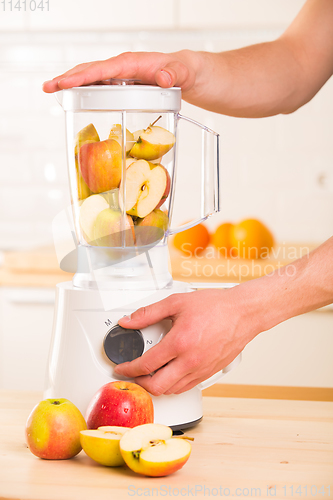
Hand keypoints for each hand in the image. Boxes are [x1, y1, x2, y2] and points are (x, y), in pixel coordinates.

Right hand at [42, 50, 199, 97]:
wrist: (191, 74)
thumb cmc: (187, 73)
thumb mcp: (185, 73)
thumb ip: (175, 74)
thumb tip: (163, 78)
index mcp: (134, 64)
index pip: (104, 69)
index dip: (84, 77)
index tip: (66, 83)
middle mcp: (124, 69)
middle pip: (91, 71)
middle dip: (68, 78)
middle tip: (48, 88)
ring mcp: (122, 77)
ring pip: (92, 78)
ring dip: (72, 84)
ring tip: (52, 92)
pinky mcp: (123, 86)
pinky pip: (100, 87)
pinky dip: (85, 91)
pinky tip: (74, 100)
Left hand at [114, 287, 256, 395]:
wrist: (243, 313)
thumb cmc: (216, 306)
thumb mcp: (176, 302)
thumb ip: (148, 313)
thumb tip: (128, 321)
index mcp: (179, 343)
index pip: (145, 365)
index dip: (128, 369)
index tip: (121, 368)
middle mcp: (190, 361)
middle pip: (157, 386)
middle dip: (139, 384)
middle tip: (132, 375)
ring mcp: (201, 370)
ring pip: (172, 390)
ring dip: (156, 386)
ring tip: (148, 375)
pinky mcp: (209, 373)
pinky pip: (186, 387)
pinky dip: (173, 385)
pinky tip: (169, 375)